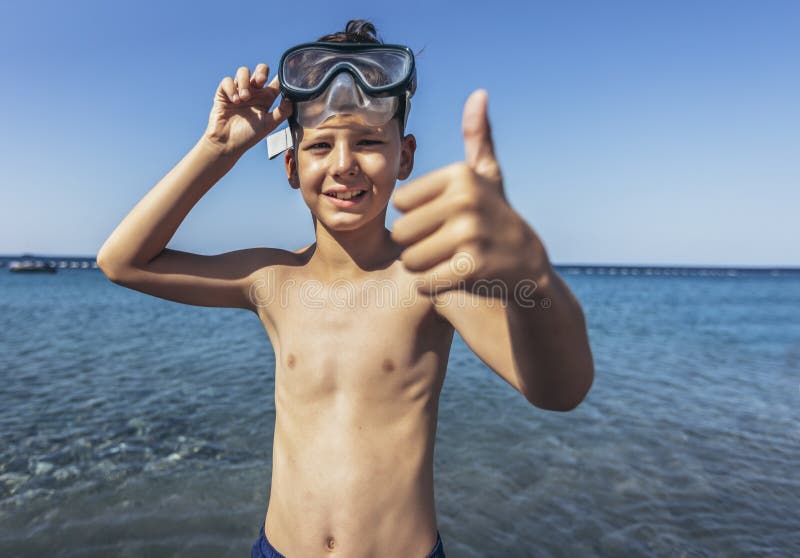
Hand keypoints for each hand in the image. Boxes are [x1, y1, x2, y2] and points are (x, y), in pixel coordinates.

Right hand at [202, 63, 291, 157]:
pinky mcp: (224, 93)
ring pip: (243, 71)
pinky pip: (227, 81)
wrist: (227, 144)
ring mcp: (239, 91)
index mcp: (266, 98)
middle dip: (261, 71)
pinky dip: (232, 88)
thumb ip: (282, 112)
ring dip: (244, 82)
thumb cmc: (248, 136)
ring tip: (244, 98)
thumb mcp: (269, 124)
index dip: (281, 75)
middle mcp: (254, 92)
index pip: (276, 81)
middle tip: (261, 81)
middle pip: (260, 70)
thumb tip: (292, 98)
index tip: (285, 73)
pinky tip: (235, 101)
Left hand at [391, 90, 549, 294]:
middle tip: (444, 245)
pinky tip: (453, 278)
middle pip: (401, 234)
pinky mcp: (472, 267)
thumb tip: (479, 94)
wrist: (527, 263)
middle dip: (416, 246)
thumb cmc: (494, 215)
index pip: (400, 204)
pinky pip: (425, 282)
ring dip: (423, 267)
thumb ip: (477, 137)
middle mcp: (465, 200)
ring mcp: (470, 234)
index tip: (442, 219)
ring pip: (410, 260)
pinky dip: (432, 286)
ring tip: (448, 260)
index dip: (415, 217)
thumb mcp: (486, 175)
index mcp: (459, 175)